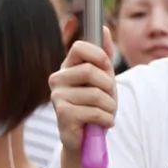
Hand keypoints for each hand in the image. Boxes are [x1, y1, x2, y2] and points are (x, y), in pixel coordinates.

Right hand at [50, 31, 116, 152]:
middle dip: (108, 86)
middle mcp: (57, 79)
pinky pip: (95, 112)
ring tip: (106, 113)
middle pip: (90, 70)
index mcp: (67, 67)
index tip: (106, 68)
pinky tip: (102, 124)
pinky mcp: (63, 114)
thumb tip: (105, 28)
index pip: (79, 46)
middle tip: (109, 98)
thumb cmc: (95, 106)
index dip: (98, 55)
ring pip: (96, 94)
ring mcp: (57, 96)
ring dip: (110, 107)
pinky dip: (106, 119)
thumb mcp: (104, 78)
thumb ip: (104, 55)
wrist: (87, 139)